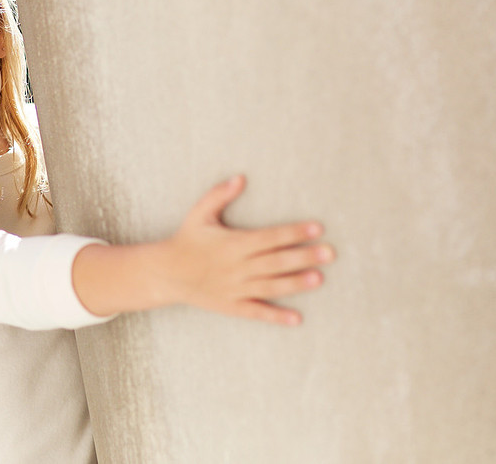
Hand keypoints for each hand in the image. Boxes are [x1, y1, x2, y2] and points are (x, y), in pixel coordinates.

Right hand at [71, 175, 333, 323]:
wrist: (166, 273)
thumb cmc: (186, 240)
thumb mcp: (200, 214)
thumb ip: (220, 195)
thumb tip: (241, 177)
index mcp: (234, 244)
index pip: (270, 237)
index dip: (294, 232)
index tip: (316, 228)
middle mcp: (238, 267)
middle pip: (276, 261)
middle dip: (304, 256)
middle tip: (329, 253)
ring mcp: (236, 289)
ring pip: (271, 286)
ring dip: (296, 283)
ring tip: (319, 278)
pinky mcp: (232, 306)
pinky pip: (257, 312)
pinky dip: (277, 316)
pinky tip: (297, 318)